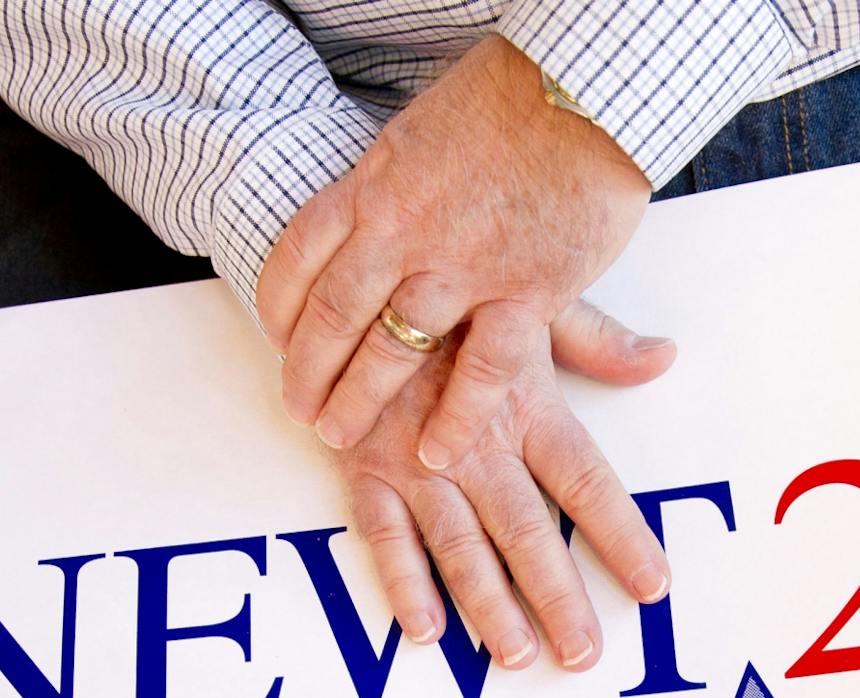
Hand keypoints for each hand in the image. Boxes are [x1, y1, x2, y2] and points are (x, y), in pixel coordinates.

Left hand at [260, 35, 649, 472]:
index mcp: (375, 184)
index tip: (274, 336)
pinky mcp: (527, 290)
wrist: (584, 83)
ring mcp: (463, 264)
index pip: (301, 253)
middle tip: (298, 408)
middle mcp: (405, 228)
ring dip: (358, 398)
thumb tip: (376, 208)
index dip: (279, 302)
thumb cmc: (512, 96)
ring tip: (338, 434)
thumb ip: (398, 182)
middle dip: (308, 369)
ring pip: (390, 347)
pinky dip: (456, 417)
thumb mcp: (427, 131)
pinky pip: (481, 371)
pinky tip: (436, 452)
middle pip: (334, 313)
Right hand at [326, 300, 675, 669]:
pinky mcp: (365, 469)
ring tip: (518, 656)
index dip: (621, 534)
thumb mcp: (528, 305)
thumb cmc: (452, 297)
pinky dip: (404, 583)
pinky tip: (428, 630)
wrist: (352, 279)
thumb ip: (595, 342)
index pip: (584, 480)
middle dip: (557, 595)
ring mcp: (415, 461)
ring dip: (488, 605)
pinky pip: (385, 534)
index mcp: (524, 404)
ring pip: (459, 544)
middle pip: (525, 530)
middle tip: (583, 652)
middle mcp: (473, 442)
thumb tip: (663, 356)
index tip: (653, 585)